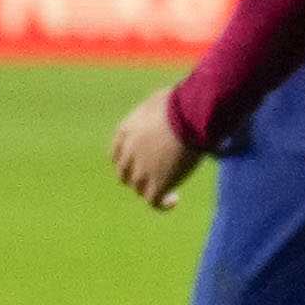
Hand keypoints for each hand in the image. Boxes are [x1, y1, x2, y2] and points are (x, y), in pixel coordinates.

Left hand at [108, 89, 202, 209]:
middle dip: (137, 177)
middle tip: (156, 177)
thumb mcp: (159, 100)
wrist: (189, 116)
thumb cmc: (180, 102)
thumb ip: (156, 111)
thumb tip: (166, 111)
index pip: (116, 155)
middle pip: (125, 174)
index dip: (126, 162)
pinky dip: (162, 204)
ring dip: (152, 189)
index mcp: (126, 131)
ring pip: (138, 188)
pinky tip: (174, 200)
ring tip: (169, 189)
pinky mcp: (158, 183)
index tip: (140, 164)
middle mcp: (129, 152)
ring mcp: (142, 169)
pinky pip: (154, 202)